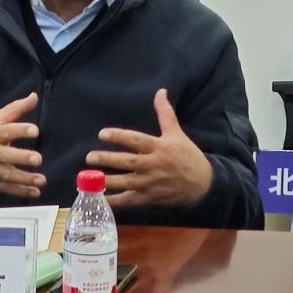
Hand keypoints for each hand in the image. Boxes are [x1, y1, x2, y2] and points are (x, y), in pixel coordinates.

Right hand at [0, 92, 44, 197]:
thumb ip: (15, 109)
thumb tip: (34, 96)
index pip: (6, 130)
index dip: (20, 130)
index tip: (35, 131)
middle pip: (6, 155)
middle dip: (22, 158)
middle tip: (37, 159)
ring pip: (7, 175)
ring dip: (24, 179)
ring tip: (41, 180)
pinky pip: (5, 188)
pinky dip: (19, 192)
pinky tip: (34, 192)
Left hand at [88, 89, 214, 209]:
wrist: (203, 184)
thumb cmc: (188, 156)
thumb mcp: (177, 133)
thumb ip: (165, 113)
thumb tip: (160, 91)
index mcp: (159, 147)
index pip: (135, 140)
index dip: (118, 136)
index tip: (102, 134)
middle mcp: (153, 165)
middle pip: (127, 162)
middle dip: (107, 159)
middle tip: (89, 157)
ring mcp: (151, 183)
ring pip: (126, 182)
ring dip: (107, 180)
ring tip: (89, 178)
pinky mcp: (150, 198)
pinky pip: (130, 200)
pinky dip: (116, 201)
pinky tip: (101, 198)